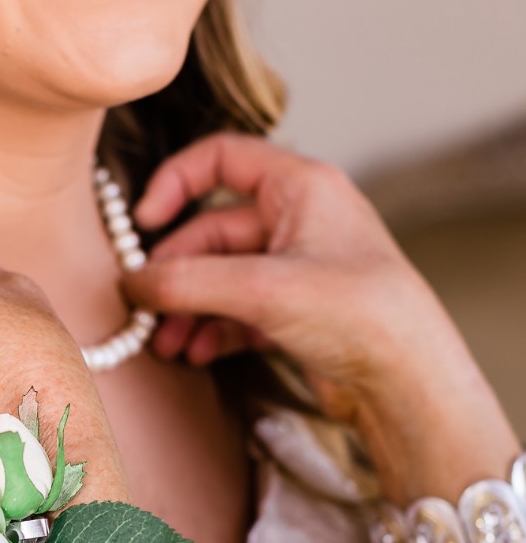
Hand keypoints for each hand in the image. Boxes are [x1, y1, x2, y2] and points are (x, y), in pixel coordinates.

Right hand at [124, 132, 459, 424]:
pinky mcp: (296, 311)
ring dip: (187, 307)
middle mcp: (300, 220)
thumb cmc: (362, 316)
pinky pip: (237, 309)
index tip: (142, 221)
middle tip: (144, 305)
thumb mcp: (263, 290)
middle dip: (175, 271)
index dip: (175, 183)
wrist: (409, 384)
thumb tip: (132, 284)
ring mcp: (297, 267)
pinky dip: (212, 328)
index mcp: (301, 187)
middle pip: (211, 230)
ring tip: (166, 343)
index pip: (222, 158)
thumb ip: (188, 282)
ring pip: (221, 276)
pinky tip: (197, 352)